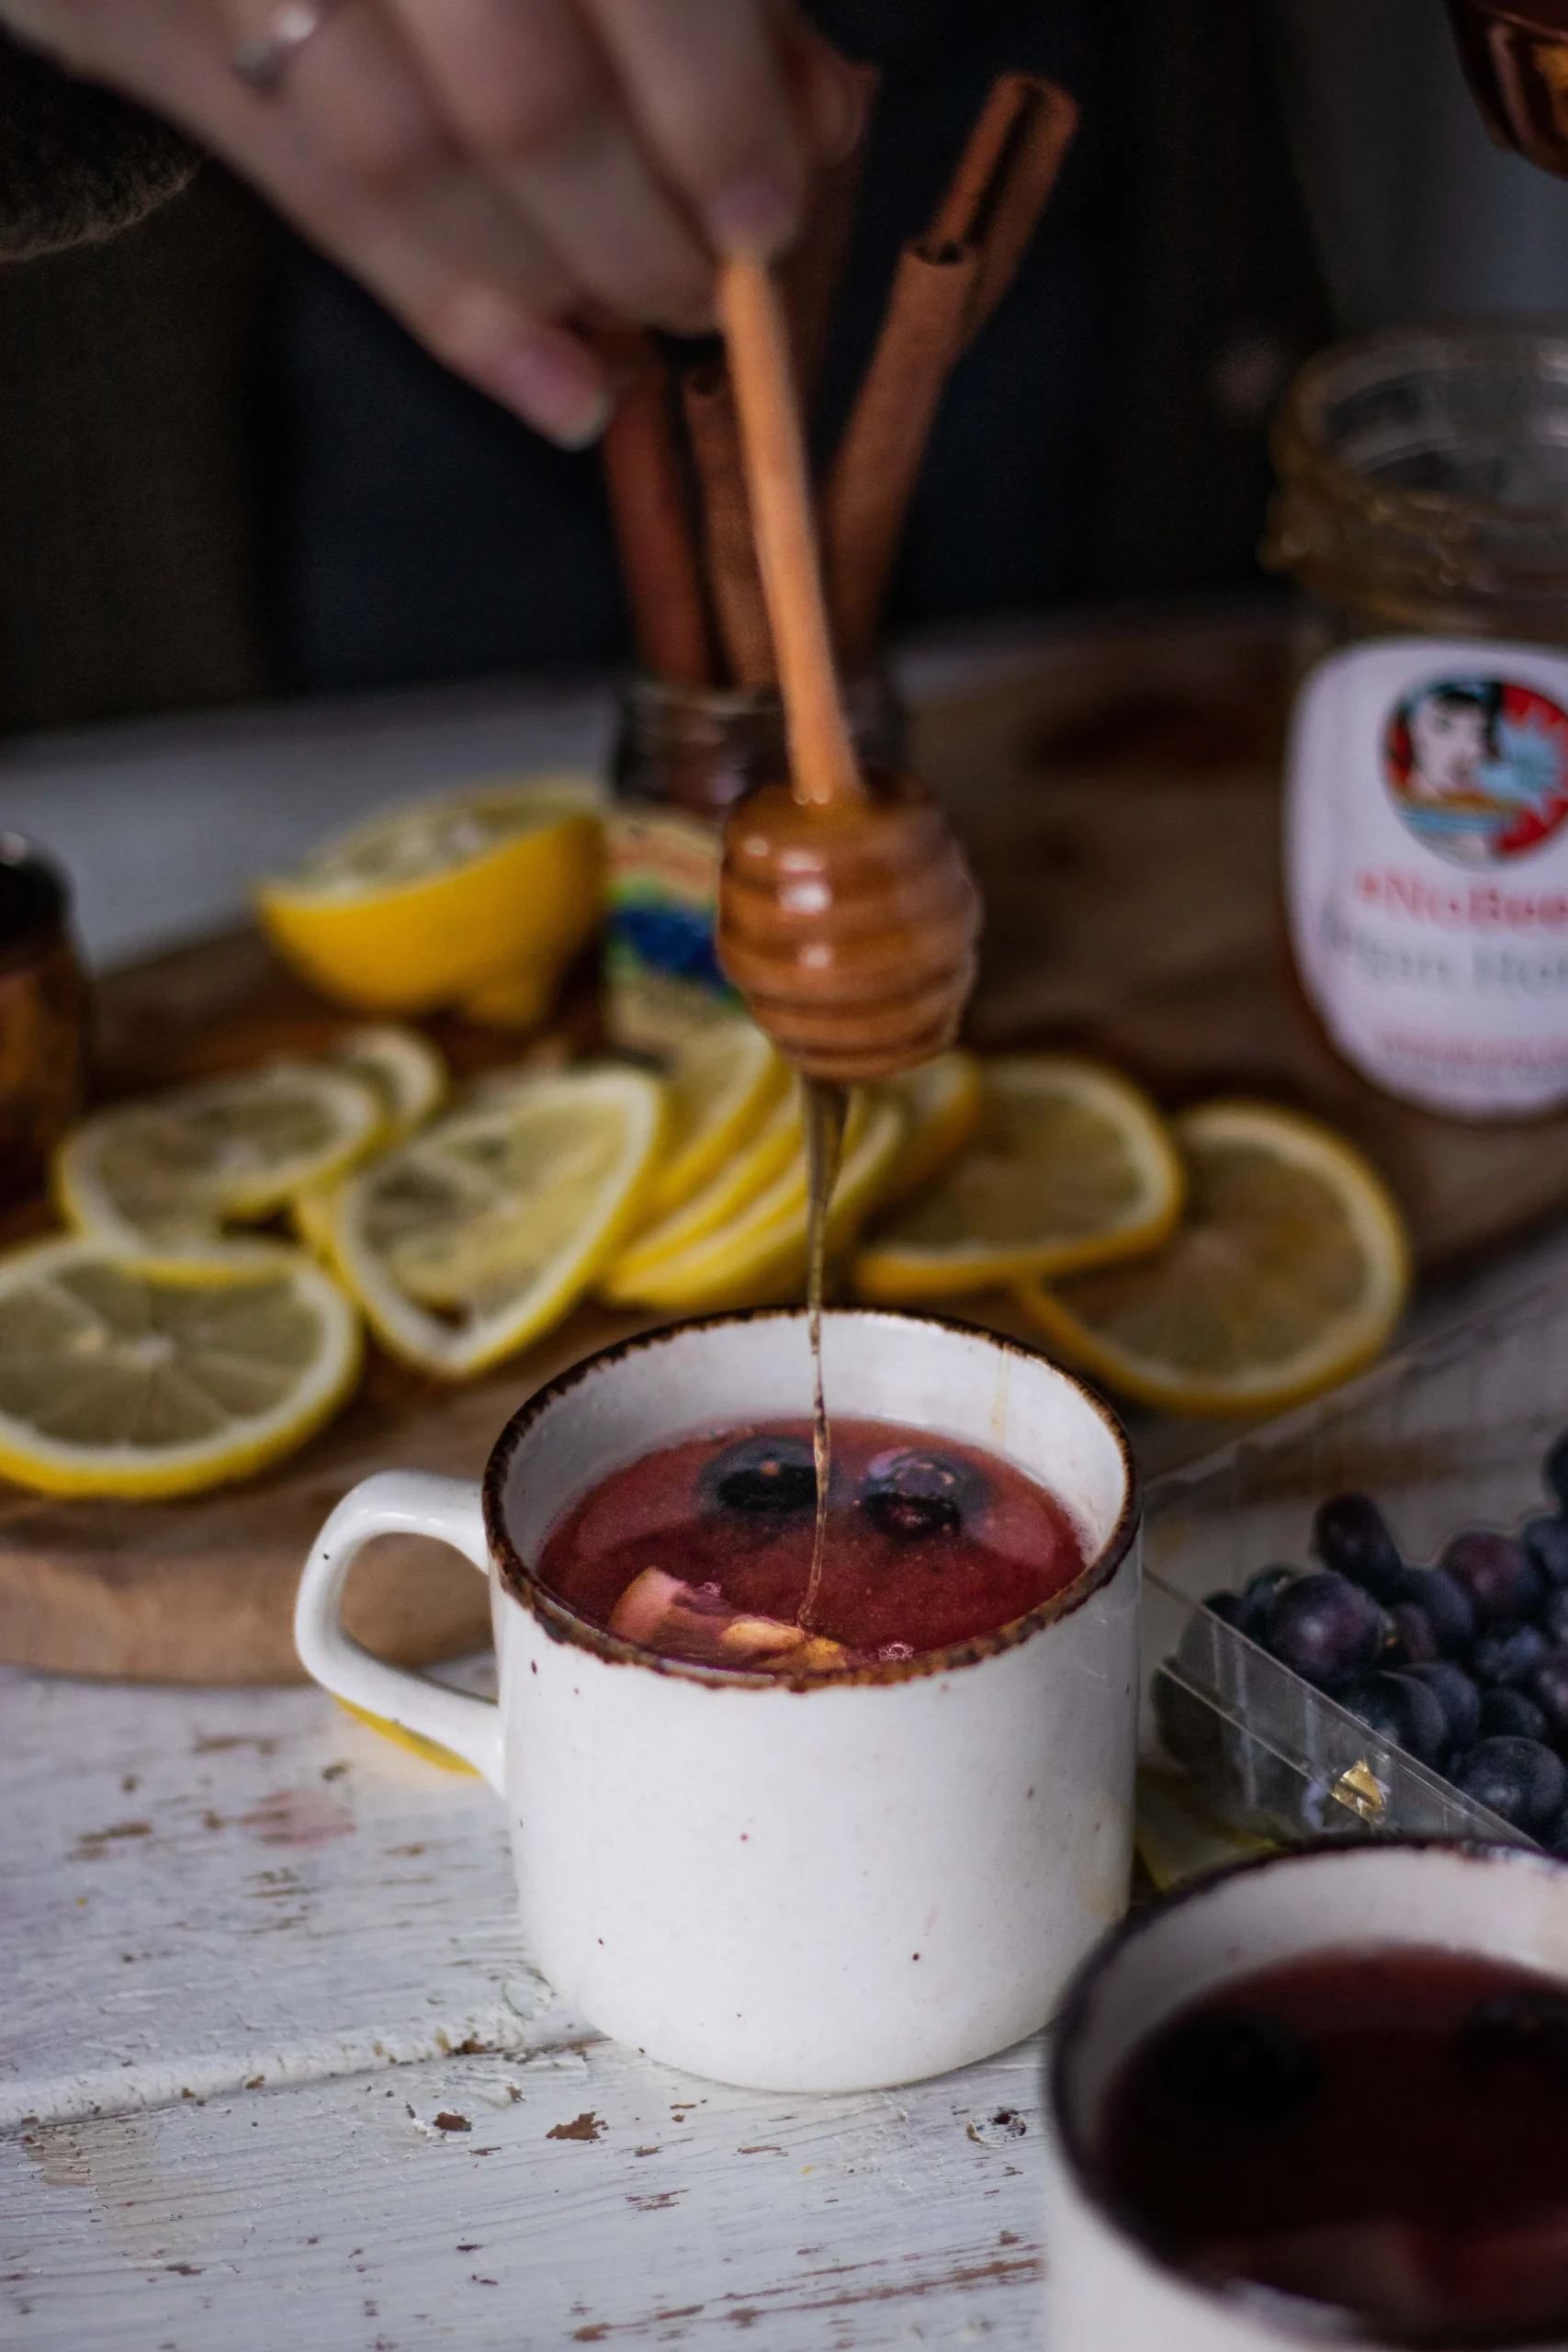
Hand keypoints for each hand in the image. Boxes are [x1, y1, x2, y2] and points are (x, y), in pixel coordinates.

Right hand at [0, 0, 861, 443]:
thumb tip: (815, 116)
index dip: (714, 109)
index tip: (770, 212)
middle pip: (518, 93)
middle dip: (638, 228)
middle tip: (704, 291)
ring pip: (406, 162)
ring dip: (549, 281)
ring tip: (629, 329)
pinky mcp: (126, 17)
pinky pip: (312, 197)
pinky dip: (451, 310)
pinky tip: (557, 391)